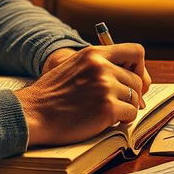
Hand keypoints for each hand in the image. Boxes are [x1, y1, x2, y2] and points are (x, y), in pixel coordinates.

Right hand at [16, 43, 150, 147]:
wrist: (33, 113)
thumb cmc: (51, 95)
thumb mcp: (73, 67)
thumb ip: (98, 67)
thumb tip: (131, 79)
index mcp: (93, 54)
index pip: (135, 52)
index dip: (139, 68)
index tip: (133, 80)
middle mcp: (101, 67)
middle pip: (137, 80)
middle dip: (131, 94)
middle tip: (119, 104)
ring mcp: (105, 87)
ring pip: (135, 99)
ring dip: (126, 108)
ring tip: (108, 113)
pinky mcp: (107, 108)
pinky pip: (131, 114)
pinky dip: (123, 120)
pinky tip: (106, 121)